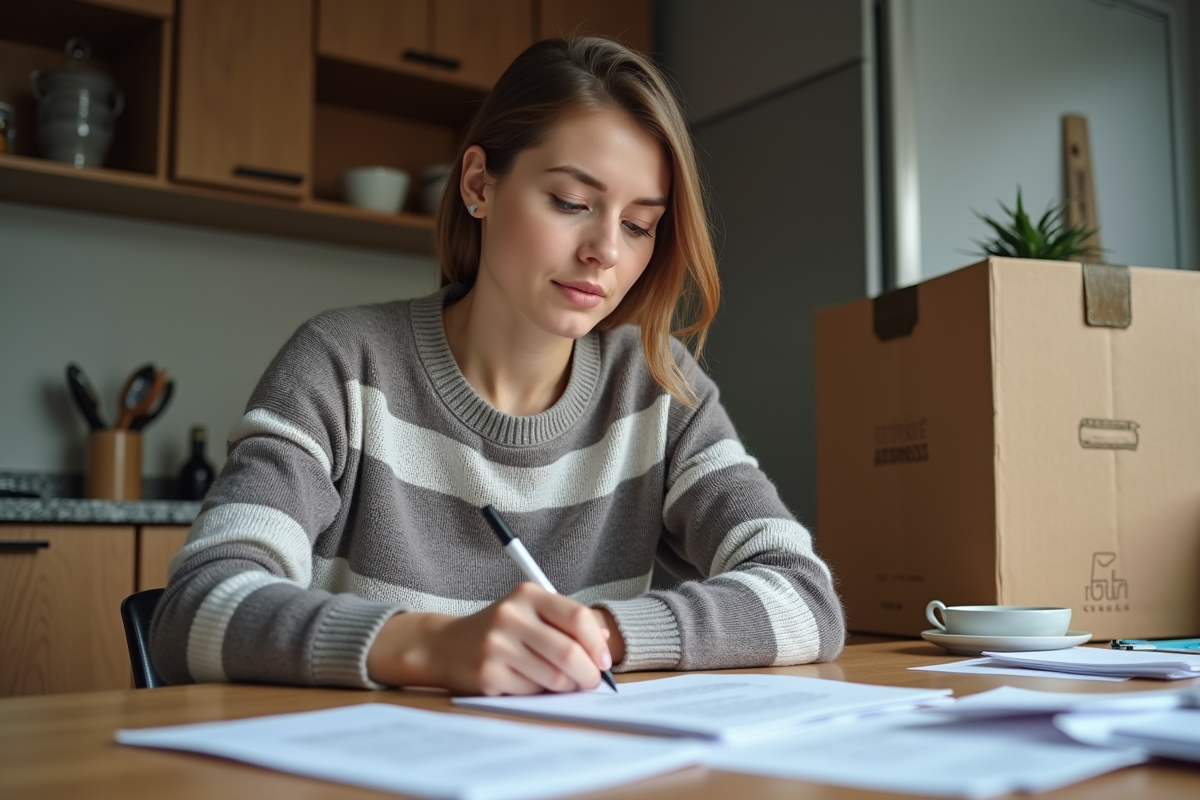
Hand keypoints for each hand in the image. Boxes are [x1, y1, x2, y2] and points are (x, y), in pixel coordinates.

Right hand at [367, 583, 613, 694]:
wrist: (445, 645)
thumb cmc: (500, 630)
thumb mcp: (531, 613)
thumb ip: (567, 622)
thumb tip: (606, 640)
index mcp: (527, 595)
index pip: (577, 617)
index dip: (597, 643)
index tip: (603, 661)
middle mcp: (511, 616)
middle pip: (568, 652)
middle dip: (588, 674)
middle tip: (592, 682)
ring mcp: (497, 645)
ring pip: (553, 676)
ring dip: (565, 686)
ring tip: (559, 682)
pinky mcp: (488, 674)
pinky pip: (531, 691)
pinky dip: (539, 693)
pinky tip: (527, 681)